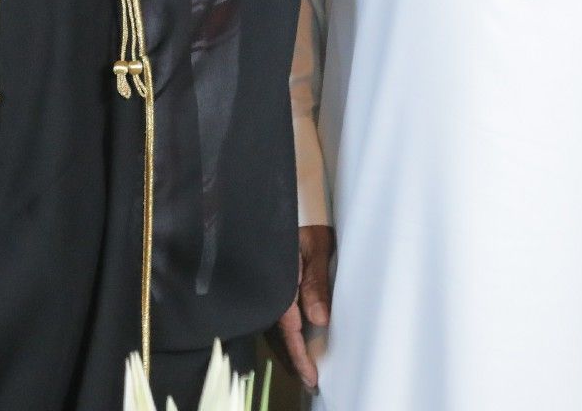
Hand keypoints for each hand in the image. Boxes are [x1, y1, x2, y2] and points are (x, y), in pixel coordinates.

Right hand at [274, 223, 334, 388]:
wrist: (272, 199)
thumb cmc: (303, 218)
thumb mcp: (317, 246)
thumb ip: (317, 281)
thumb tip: (319, 319)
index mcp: (280, 281)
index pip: (289, 329)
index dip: (299, 356)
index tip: (310, 377)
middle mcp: (267, 288)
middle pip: (277, 335)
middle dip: (291, 359)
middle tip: (308, 381)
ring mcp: (262, 286)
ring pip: (271, 327)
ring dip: (285, 349)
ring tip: (299, 367)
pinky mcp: (263, 282)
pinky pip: (268, 314)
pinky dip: (279, 332)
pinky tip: (287, 340)